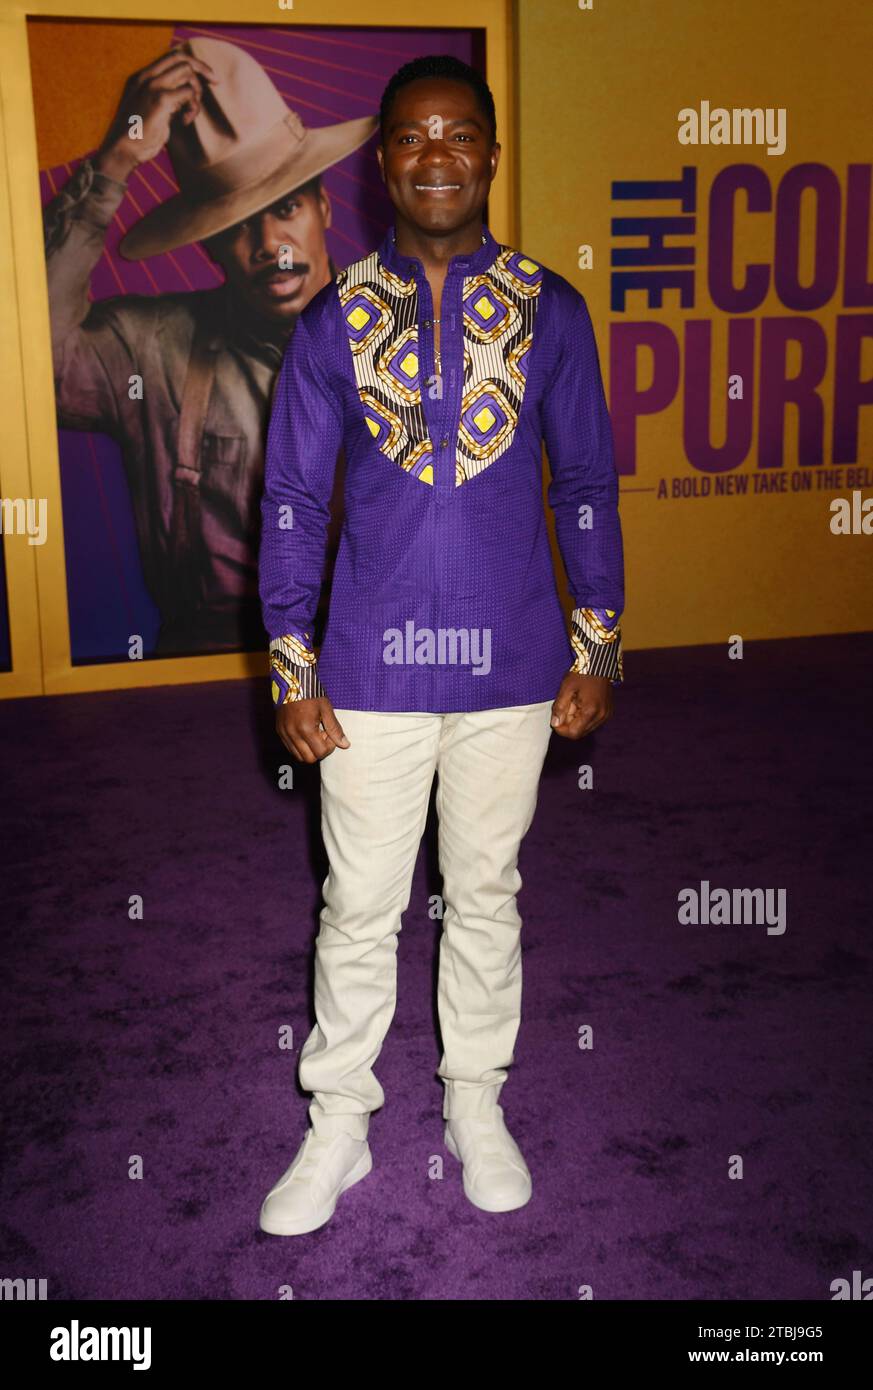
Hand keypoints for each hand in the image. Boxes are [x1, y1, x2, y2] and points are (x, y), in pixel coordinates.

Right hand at [94, 46, 218, 182]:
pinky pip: (189, 92)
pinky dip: (193, 107)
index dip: (192, 62)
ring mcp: (152, 85)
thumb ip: (164, 98)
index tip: (207, 76)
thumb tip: (187, 93)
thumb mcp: (149, 110)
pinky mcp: (160, 99)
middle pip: (182, 58)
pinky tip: (186, 121)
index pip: (171, 57)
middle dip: (204, 69)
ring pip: (188, 74)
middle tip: (216, 83)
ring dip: (197, 94)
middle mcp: (146, 76)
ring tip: (190, 114)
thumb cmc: (137, 136)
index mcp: (141, 77)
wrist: (122, 150)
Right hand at [275, 696, 349, 763]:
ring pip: (298, 756)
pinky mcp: (279, 731)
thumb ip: (334, 729)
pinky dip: (299, 746)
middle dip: (319, 750)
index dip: (329, 745)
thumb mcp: (326, 709)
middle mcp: (292, 734)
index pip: (320, 752)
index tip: (329, 732)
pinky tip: (305, 732)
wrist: (292, 680)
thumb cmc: (311, 693)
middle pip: (309, 759)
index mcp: (305, 728)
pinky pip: (290, 748)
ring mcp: (284, 733)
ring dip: (309, 750)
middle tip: (322, 735)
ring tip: (313, 733)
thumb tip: (345, 745)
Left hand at [550, 672, 613, 738]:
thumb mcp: (566, 688)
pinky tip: (582, 703)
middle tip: (566, 706)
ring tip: (574, 703)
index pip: (573, 733)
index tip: (556, 718)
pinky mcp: (608, 712)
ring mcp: (606, 715)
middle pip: (580, 732)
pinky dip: (584, 717)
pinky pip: (592, 722)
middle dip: (569, 723)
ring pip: (586, 728)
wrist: (600, 663)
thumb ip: (560, 707)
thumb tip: (555, 723)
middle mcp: (601, 716)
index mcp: (591, 711)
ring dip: (576, 720)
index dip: (561, 729)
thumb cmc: (582, 673)